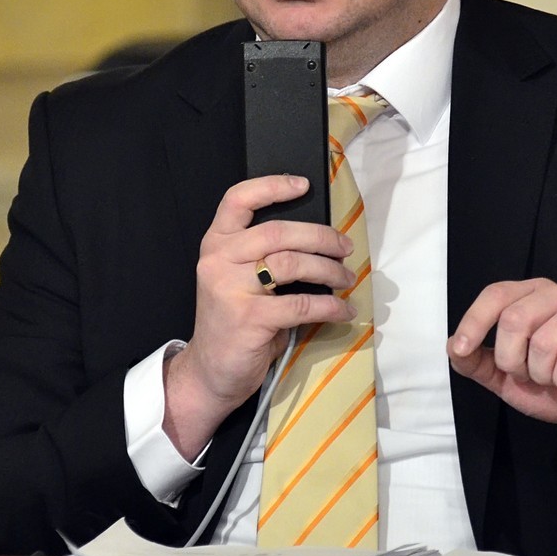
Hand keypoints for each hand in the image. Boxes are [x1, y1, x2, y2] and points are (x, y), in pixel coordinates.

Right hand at [163, 175, 354, 458]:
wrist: (210, 371)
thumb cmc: (232, 321)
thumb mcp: (237, 279)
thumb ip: (262, 256)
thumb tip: (319, 241)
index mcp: (216, 244)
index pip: (237, 200)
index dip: (271, 186)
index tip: (303, 185)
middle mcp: (218, 260)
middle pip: (276, 231)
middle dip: (319, 236)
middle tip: (344, 247)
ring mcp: (230, 289)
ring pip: (291, 263)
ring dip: (329, 269)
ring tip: (346, 278)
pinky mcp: (249, 318)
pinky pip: (300, 304)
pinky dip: (329, 306)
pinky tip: (343, 310)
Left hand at [447, 279, 556, 457]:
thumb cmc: (553, 384)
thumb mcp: (505, 377)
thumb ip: (476, 362)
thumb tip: (453, 346)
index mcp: (532, 295)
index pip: (496, 295)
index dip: (474, 321)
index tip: (463, 349)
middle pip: (514, 320)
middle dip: (512, 360)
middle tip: (528, 374)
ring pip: (543, 344)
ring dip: (542, 375)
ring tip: (554, 377)